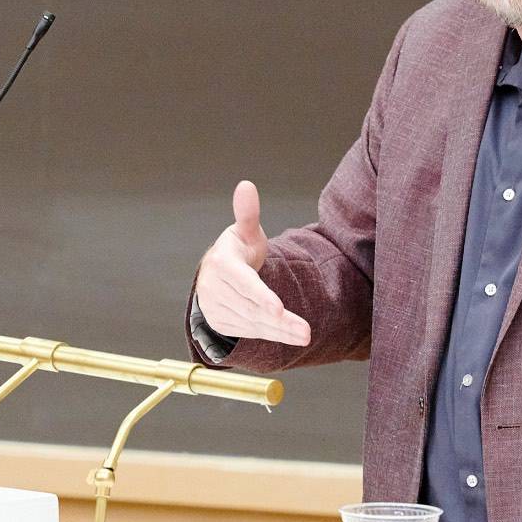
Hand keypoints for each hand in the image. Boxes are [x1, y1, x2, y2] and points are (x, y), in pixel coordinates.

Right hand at [193, 181, 311, 345]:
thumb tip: (246, 185)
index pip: (242, 282)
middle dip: (281, 321)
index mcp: (222, 263)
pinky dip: (271, 335)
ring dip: (280, 332)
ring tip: (305, 336)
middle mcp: (214, 288)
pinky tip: (290, 336)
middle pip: (251, 308)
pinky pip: (249, 332)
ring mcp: (215, 308)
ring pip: (251, 324)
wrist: (216, 274)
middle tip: (307, 332)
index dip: (260, 296)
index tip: (279, 309)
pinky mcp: (220, 323)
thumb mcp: (245, 231)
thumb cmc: (238, 250)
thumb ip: (248, 213)